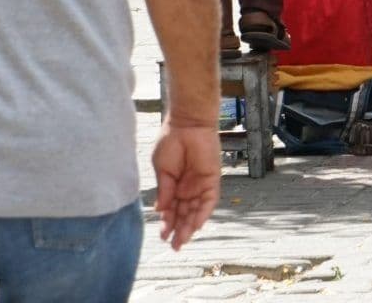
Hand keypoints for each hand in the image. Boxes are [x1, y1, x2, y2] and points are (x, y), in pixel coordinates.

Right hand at [150, 121, 220, 248]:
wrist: (186, 124)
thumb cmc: (171, 142)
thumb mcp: (162, 170)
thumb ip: (164, 190)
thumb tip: (160, 210)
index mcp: (174, 186)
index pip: (171, 210)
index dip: (167, 223)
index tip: (162, 236)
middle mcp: (188, 188)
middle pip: (184, 214)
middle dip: (179, 231)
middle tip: (174, 246)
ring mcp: (200, 185)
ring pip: (196, 211)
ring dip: (190, 226)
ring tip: (183, 240)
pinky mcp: (211, 180)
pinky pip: (209, 200)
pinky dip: (203, 213)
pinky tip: (196, 225)